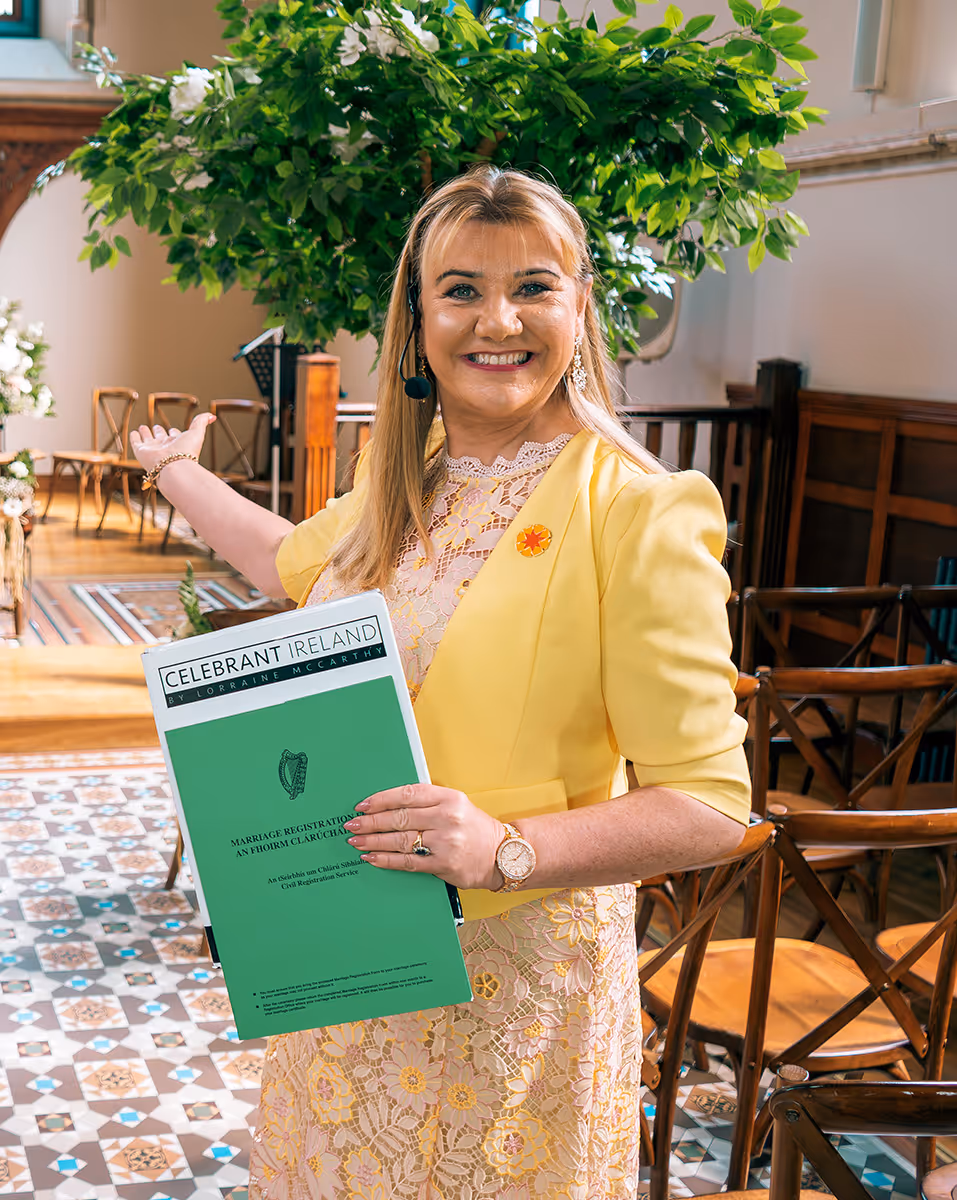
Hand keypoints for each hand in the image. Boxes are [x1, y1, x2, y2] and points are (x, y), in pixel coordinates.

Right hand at [129, 412, 215, 473]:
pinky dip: (134, 437)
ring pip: (148, 439)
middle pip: (161, 437)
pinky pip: (136, 442)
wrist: (174, 467)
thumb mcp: (197, 432)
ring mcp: (153, 449)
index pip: (175, 436)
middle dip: (159, 432)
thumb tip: (212, 416)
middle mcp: (165, 447)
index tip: (174, 430)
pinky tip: (133, 433)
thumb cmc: (187, 452)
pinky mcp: (141, 451)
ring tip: (143, 428)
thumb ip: (202, 421)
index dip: (175, 432)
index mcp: (178, 443)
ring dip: (146, 433)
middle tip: (157, 427)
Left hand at [343, 783, 505, 890]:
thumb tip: (387, 806)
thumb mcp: (456, 804)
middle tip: (352, 824)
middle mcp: (447, 817)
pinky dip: (386, 859)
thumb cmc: (474, 828)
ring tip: (356, 841)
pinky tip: (372, 857)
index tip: (363, 804)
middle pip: (399, 818)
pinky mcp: (443, 864)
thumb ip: (426, 802)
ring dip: (373, 841)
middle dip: (371, 821)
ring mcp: (445, 842)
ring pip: (400, 840)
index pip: (407, 794)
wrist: (502, 854)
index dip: (381, 799)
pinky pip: (408, 861)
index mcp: (449, 798)